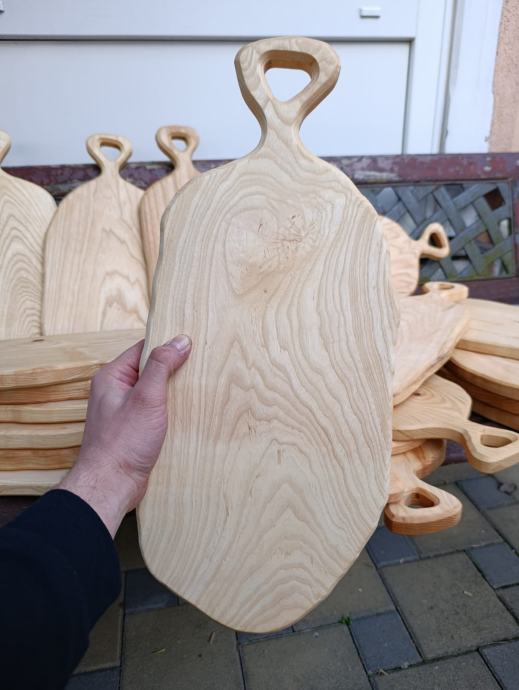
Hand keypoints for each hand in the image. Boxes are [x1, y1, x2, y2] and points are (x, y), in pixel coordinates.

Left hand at [59, 335, 191, 536]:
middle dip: (173, 369)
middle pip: (150, 370)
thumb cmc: (123, 443)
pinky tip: (187, 414)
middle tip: (200, 366)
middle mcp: (115, 391)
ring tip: (198, 389)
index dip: (166, 345)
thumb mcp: (146, 397)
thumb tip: (180, 340)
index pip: (143, 349)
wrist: (111, 486)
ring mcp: (124, 411)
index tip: (191, 344)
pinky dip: (170, 411)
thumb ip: (162, 366)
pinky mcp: (133, 430)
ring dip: (173, 392)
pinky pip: (154, 411)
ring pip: (154, 392)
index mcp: (111, 377)